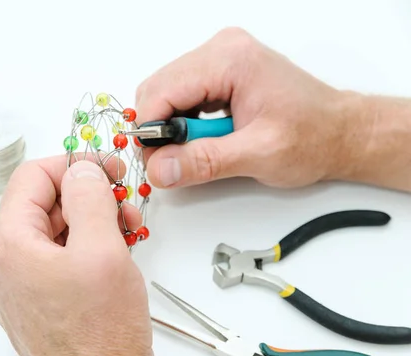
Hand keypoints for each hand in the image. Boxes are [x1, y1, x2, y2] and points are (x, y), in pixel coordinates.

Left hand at [0, 156, 160, 355]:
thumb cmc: (101, 336)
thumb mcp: (101, 249)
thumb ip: (89, 197)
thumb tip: (82, 170)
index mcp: (8, 244)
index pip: (33, 177)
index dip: (74, 166)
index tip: (107, 169)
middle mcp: (3, 263)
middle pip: (43, 203)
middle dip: (88, 197)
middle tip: (124, 203)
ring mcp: (17, 284)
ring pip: (53, 230)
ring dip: (91, 221)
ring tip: (126, 232)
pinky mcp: (34, 299)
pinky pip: (55, 256)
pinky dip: (84, 246)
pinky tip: (113, 252)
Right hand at [135, 27, 364, 188]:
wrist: (340, 132)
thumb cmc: (313, 136)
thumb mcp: (259, 154)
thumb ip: (205, 162)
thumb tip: (161, 169)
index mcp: (230, 60)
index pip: (161, 91)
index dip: (150, 131)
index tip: (157, 163)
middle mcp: (222, 51)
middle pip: (157, 90)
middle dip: (159, 131)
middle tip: (175, 163)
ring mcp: (219, 59)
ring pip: (165, 94)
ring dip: (171, 128)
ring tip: (200, 150)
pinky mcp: (219, 73)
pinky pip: (180, 95)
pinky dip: (182, 122)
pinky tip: (204, 138)